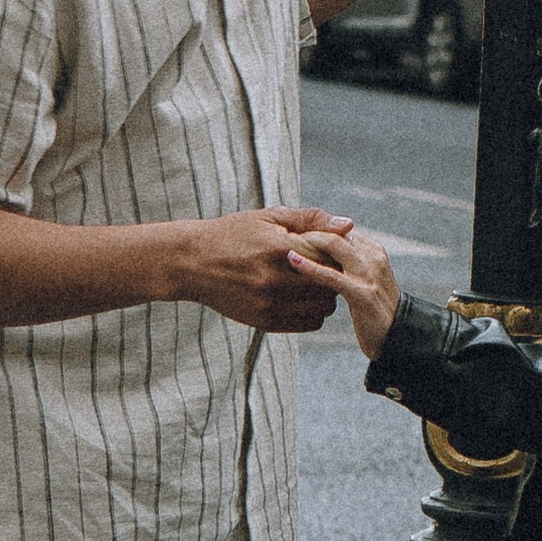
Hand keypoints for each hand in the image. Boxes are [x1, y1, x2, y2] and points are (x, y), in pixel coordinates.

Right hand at [172, 208, 351, 332]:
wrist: (192, 263)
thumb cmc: (233, 234)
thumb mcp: (269, 217)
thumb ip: (311, 219)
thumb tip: (349, 225)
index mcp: (279, 250)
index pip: (330, 257)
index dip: (336, 253)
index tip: (330, 249)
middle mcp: (275, 280)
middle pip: (330, 285)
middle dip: (334, 275)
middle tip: (326, 266)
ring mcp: (269, 305)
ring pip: (323, 308)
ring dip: (325, 295)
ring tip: (313, 281)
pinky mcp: (264, 322)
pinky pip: (308, 323)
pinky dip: (313, 312)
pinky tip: (301, 297)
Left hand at [284, 222, 401, 356]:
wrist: (398, 339)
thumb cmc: (375, 311)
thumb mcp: (365, 280)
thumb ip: (348, 264)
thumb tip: (324, 252)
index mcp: (373, 250)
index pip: (339, 230)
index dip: (314, 228)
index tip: (288, 230)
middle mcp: (373, 257)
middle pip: (336, 233)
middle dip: (307, 229)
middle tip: (279, 232)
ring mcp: (369, 274)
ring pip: (334, 246)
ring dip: (306, 240)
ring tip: (280, 241)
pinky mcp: (362, 294)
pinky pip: (332, 275)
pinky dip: (309, 266)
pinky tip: (292, 261)